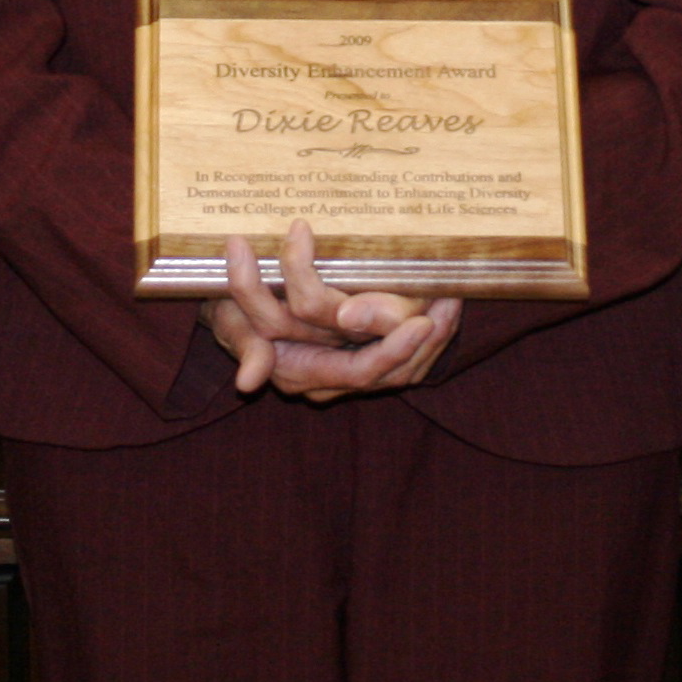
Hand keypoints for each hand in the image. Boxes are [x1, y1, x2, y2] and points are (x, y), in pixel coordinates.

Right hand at [202, 220, 460, 402]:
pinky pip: (404, 360)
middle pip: (390, 370)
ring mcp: (341, 372)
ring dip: (433, 338)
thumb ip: (243, 344)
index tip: (423, 321)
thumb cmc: (228, 310)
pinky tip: (445, 305)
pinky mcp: (354, 359)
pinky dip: (428, 338)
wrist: (227, 313)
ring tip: (454, 300)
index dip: (393, 350)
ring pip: (403, 369)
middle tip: (449, 303)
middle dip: (424, 341)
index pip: (360, 370)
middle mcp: (324, 380)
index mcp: (300, 372)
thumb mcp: (230, 321)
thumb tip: (248, 382)